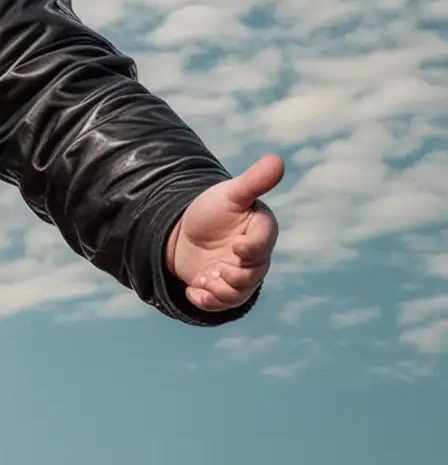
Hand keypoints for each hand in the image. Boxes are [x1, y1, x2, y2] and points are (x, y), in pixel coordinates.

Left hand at [166, 154, 282, 312]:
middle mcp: (254, 258)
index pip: (263, 245)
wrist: (186, 229)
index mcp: (260, 232)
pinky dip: (205, 301)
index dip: (252, 249)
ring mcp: (238, 276)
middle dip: (232, 276)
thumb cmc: (214, 209)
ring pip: (237, 294)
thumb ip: (254, 182)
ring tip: (203, 278)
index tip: (236, 247)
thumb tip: (278, 160)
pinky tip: (193, 289)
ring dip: (218, 291)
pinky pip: (219, 304)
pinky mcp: (221, 289)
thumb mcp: (230, 194)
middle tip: (214, 269)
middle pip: (252, 276)